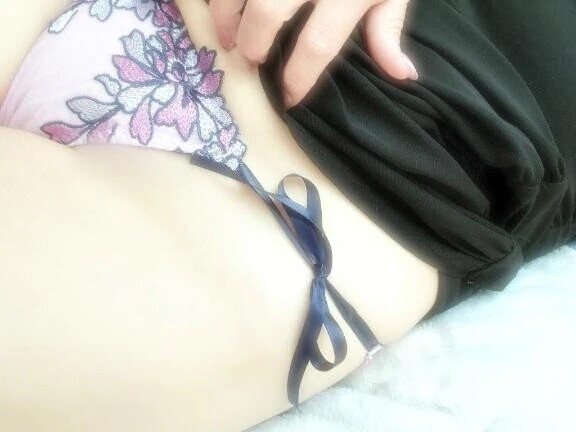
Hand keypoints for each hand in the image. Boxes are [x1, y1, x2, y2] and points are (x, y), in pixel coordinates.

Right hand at [208, 0, 417, 107]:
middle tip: (248, 60)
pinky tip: (221, 4)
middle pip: (269, 14)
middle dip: (252, 44)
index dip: (298, 78)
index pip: (317, 45)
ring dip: (225, 15)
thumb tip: (403, 75)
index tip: (288, 98)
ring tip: (225, 36)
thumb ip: (389, 29)